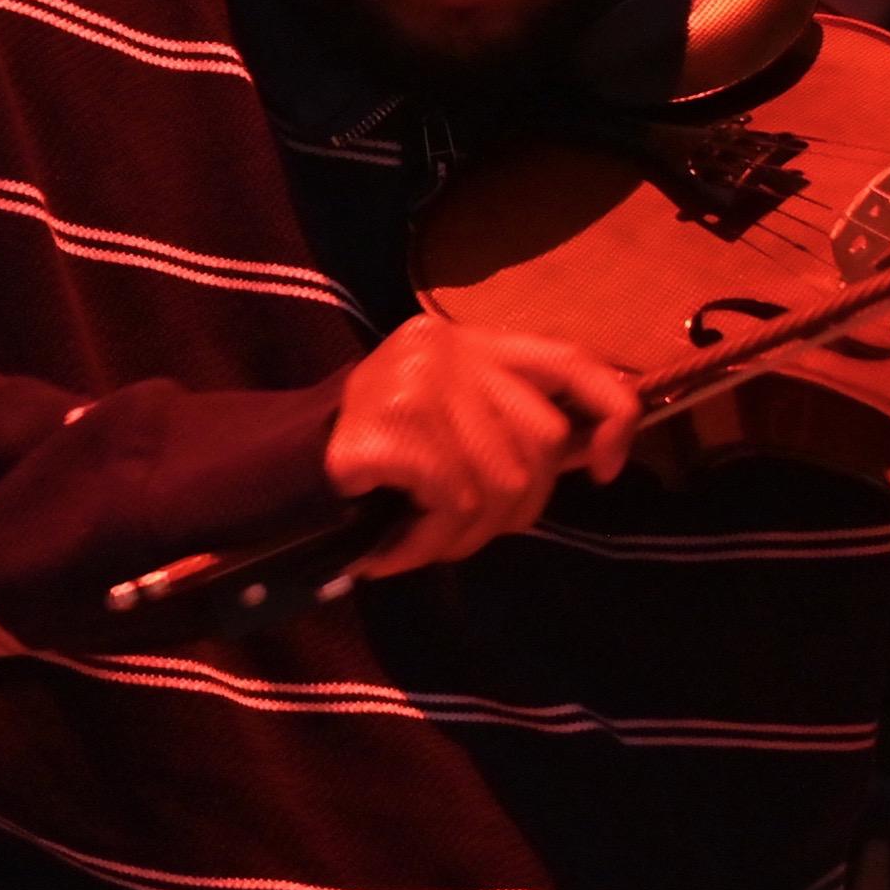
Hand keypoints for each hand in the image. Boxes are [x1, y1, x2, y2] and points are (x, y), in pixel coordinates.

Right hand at [322, 314, 639, 575]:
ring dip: (466, 534)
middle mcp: (446, 348)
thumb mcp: (455, 417)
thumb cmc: (382, 450)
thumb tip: (596, 455)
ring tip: (423, 541)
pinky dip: (428, 541)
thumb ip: (517, 423)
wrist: (279, 467)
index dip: (610, 413)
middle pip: (541, 442)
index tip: (607, 468)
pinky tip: (394, 549)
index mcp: (471, 340)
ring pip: (502, 483)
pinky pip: (451, 503)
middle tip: (464, 528)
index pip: (571, 361)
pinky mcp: (389, 428)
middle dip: (516, 505)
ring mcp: (416, 384)